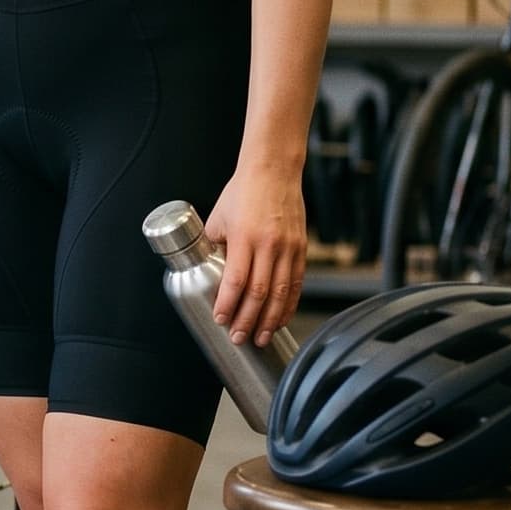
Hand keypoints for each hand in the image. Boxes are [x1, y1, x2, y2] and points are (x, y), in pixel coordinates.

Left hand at [204, 166, 306, 347]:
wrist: (273, 172)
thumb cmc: (241, 192)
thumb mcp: (218, 218)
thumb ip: (215, 246)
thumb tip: (209, 271)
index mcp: (244, 237)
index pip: (236, 280)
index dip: (228, 304)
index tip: (221, 320)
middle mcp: (269, 245)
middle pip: (260, 293)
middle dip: (248, 319)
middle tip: (239, 337)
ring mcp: (289, 248)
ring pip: (281, 293)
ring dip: (270, 319)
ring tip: (260, 337)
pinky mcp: (301, 250)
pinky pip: (296, 284)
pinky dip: (289, 305)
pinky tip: (281, 318)